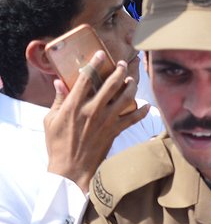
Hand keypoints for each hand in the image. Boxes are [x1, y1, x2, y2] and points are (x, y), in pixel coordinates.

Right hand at [44, 57, 146, 191]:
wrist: (70, 169)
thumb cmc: (57, 144)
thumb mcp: (51, 120)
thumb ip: (58, 100)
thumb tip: (59, 82)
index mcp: (74, 106)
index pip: (85, 79)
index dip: (94, 64)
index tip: (100, 54)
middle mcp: (92, 110)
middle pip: (111, 84)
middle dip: (119, 70)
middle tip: (122, 63)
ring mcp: (106, 120)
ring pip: (125, 98)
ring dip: (131, 86)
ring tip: (131, 80)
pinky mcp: (115, 131)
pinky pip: (133, 118)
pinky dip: (142, 111)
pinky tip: (146, 105)